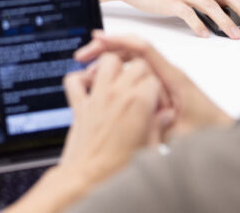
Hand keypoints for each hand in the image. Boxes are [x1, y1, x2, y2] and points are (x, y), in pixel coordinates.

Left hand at [2, 53, 165, 212]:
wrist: (88, 179)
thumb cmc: (119, 168)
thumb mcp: (150, 148)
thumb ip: (158, 127)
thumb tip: (165, 116)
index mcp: (138, 104)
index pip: (155, 79)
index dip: (160, 91)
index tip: (160, 104)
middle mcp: (116, 95)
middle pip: (135, 64)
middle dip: (142, 74)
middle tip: (144, 90)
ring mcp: (96, 98)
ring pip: (106, 61)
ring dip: (114, 67)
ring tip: (119, 79)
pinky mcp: (79, 105)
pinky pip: (74, 80)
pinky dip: (80, 79)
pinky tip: (89, 85)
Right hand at [75, 32, 232, 138]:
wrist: (225, 133)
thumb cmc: (209, 130)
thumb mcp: (183, 133)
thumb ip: (162, 122)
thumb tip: (139, 114)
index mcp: (174, 77)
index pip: (143, 49)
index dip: (119, 41)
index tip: (98, 39)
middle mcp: (168, 72)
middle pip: (133, 49)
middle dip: (106, 48)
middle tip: (83, 54)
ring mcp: (164, 77)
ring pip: (132, 60)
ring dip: (109, 60)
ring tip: (87, 70)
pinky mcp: (161, 85)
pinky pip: (136, 70)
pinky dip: (119, 69)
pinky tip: (104, 78)